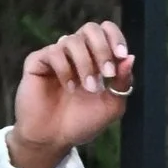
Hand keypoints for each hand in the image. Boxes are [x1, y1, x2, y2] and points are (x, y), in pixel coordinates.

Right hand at [7, 21, 133, 167]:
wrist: (54, 138)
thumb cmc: (82, 121)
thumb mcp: (112, 105)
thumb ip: (122, 82)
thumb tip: (130, 58)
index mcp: (96, 58)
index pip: (106, 31)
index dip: (115, 37)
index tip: (122, 55)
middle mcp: (76, 53)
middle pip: (90, 29)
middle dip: (102, 49)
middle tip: (107, 73)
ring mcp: (56, 56)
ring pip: (72, 40)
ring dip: (85, 64)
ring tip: (88, 88)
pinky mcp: (37, 62)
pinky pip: (53, 52)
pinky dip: (65, 69)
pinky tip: (69, 87)